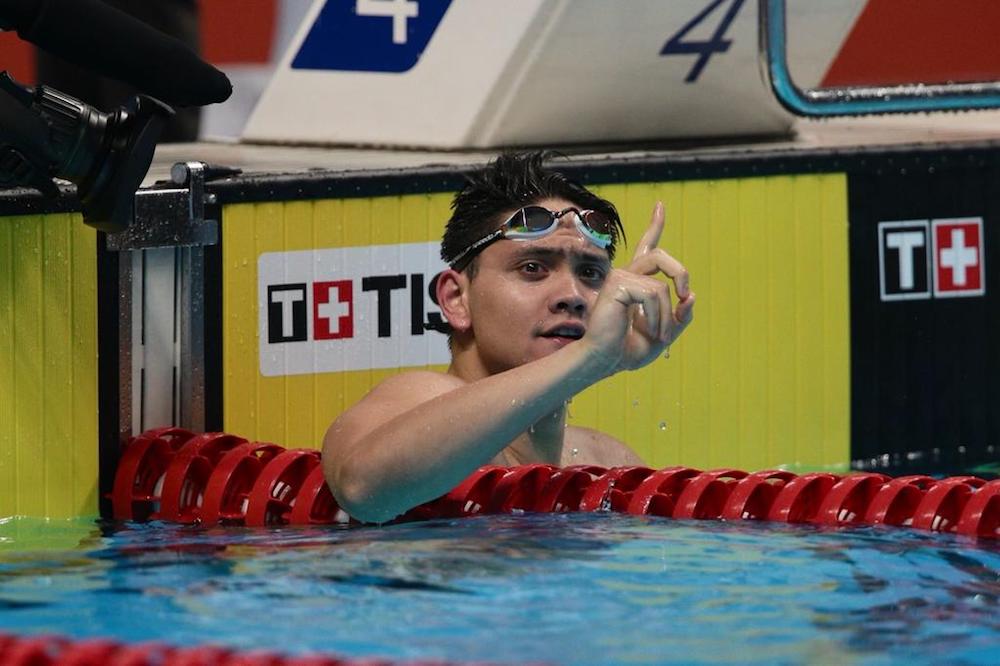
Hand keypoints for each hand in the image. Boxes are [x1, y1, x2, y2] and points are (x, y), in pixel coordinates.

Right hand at [582, 202, 694, 373]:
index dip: (655, 226)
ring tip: (660, 336)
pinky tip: (650, 331)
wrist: (605, 360)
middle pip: (661, 256)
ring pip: (661, 285)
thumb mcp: (664, 334)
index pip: (646, 248)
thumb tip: (691, 297)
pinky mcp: (617, 284)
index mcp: (634, 282)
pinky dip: (658, 317)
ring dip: (667, 315)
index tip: (661, 206)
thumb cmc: (627, 350)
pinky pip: (654, 294)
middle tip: (685, 296)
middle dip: (681, 274)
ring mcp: (619, 277)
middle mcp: (625, 275)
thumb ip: (679, 317)